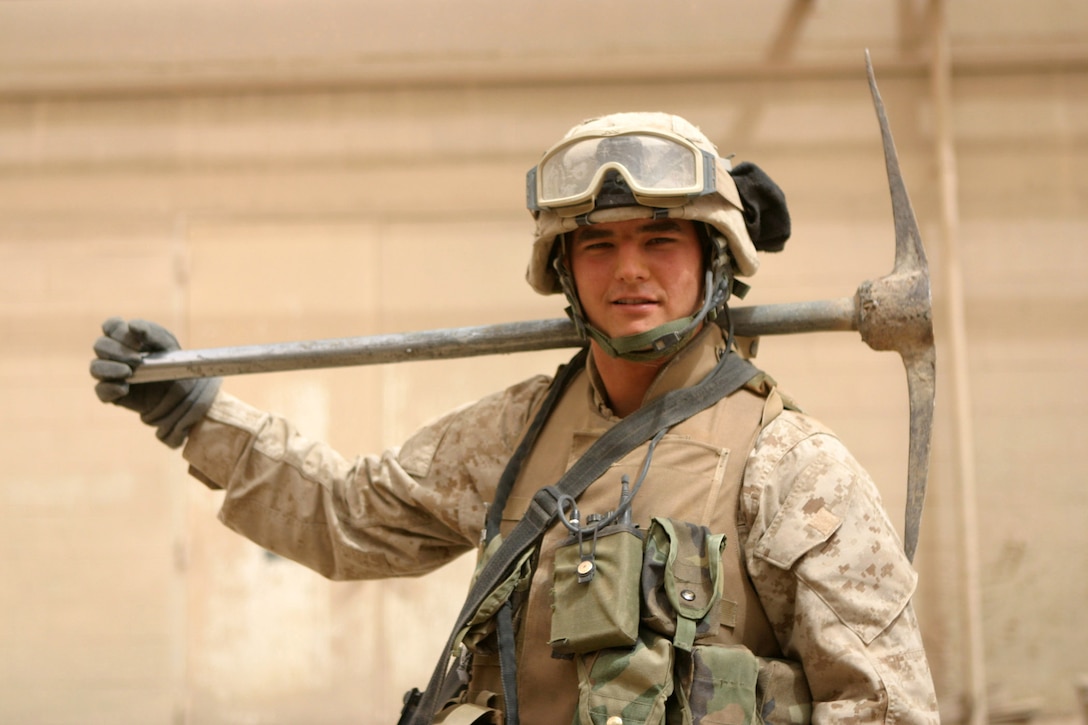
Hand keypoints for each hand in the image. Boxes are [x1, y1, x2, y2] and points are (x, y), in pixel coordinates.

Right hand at [90, 317, 220, 447]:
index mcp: (124, 336)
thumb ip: (151, 332)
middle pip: (100, 345)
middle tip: (138, 360)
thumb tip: (131, 325)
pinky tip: (125, 388)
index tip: (138, 343)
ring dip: (110, 368)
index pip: (110, 326)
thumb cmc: (170, 361)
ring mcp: (109, 373)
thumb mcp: (166, 344)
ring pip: (95, 367)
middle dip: (118, 351)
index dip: (119, 332)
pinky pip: (100, 390)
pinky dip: (110, 388)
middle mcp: (112, 353)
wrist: (180, 391)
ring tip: (129, 372)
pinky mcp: (110, 393)